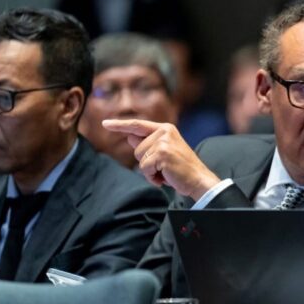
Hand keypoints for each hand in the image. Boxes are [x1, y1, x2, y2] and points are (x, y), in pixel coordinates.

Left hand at [101, 119, 219, 199]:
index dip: (119, 125)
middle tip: (164, 167)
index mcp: (165, 129)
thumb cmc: (181, 168)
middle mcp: (164, 132)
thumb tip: (130, 136)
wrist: (198, 179)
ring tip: (166, 171)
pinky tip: (166, 177)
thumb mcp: (164, 152)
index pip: (137, 125)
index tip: (104, 124)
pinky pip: (145, 168)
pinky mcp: (162, 154)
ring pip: (139, 159)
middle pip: (137, 148)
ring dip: (150, 170)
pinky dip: (153, 177)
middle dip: (146, 162)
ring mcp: (163, 142)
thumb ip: (147, 143)